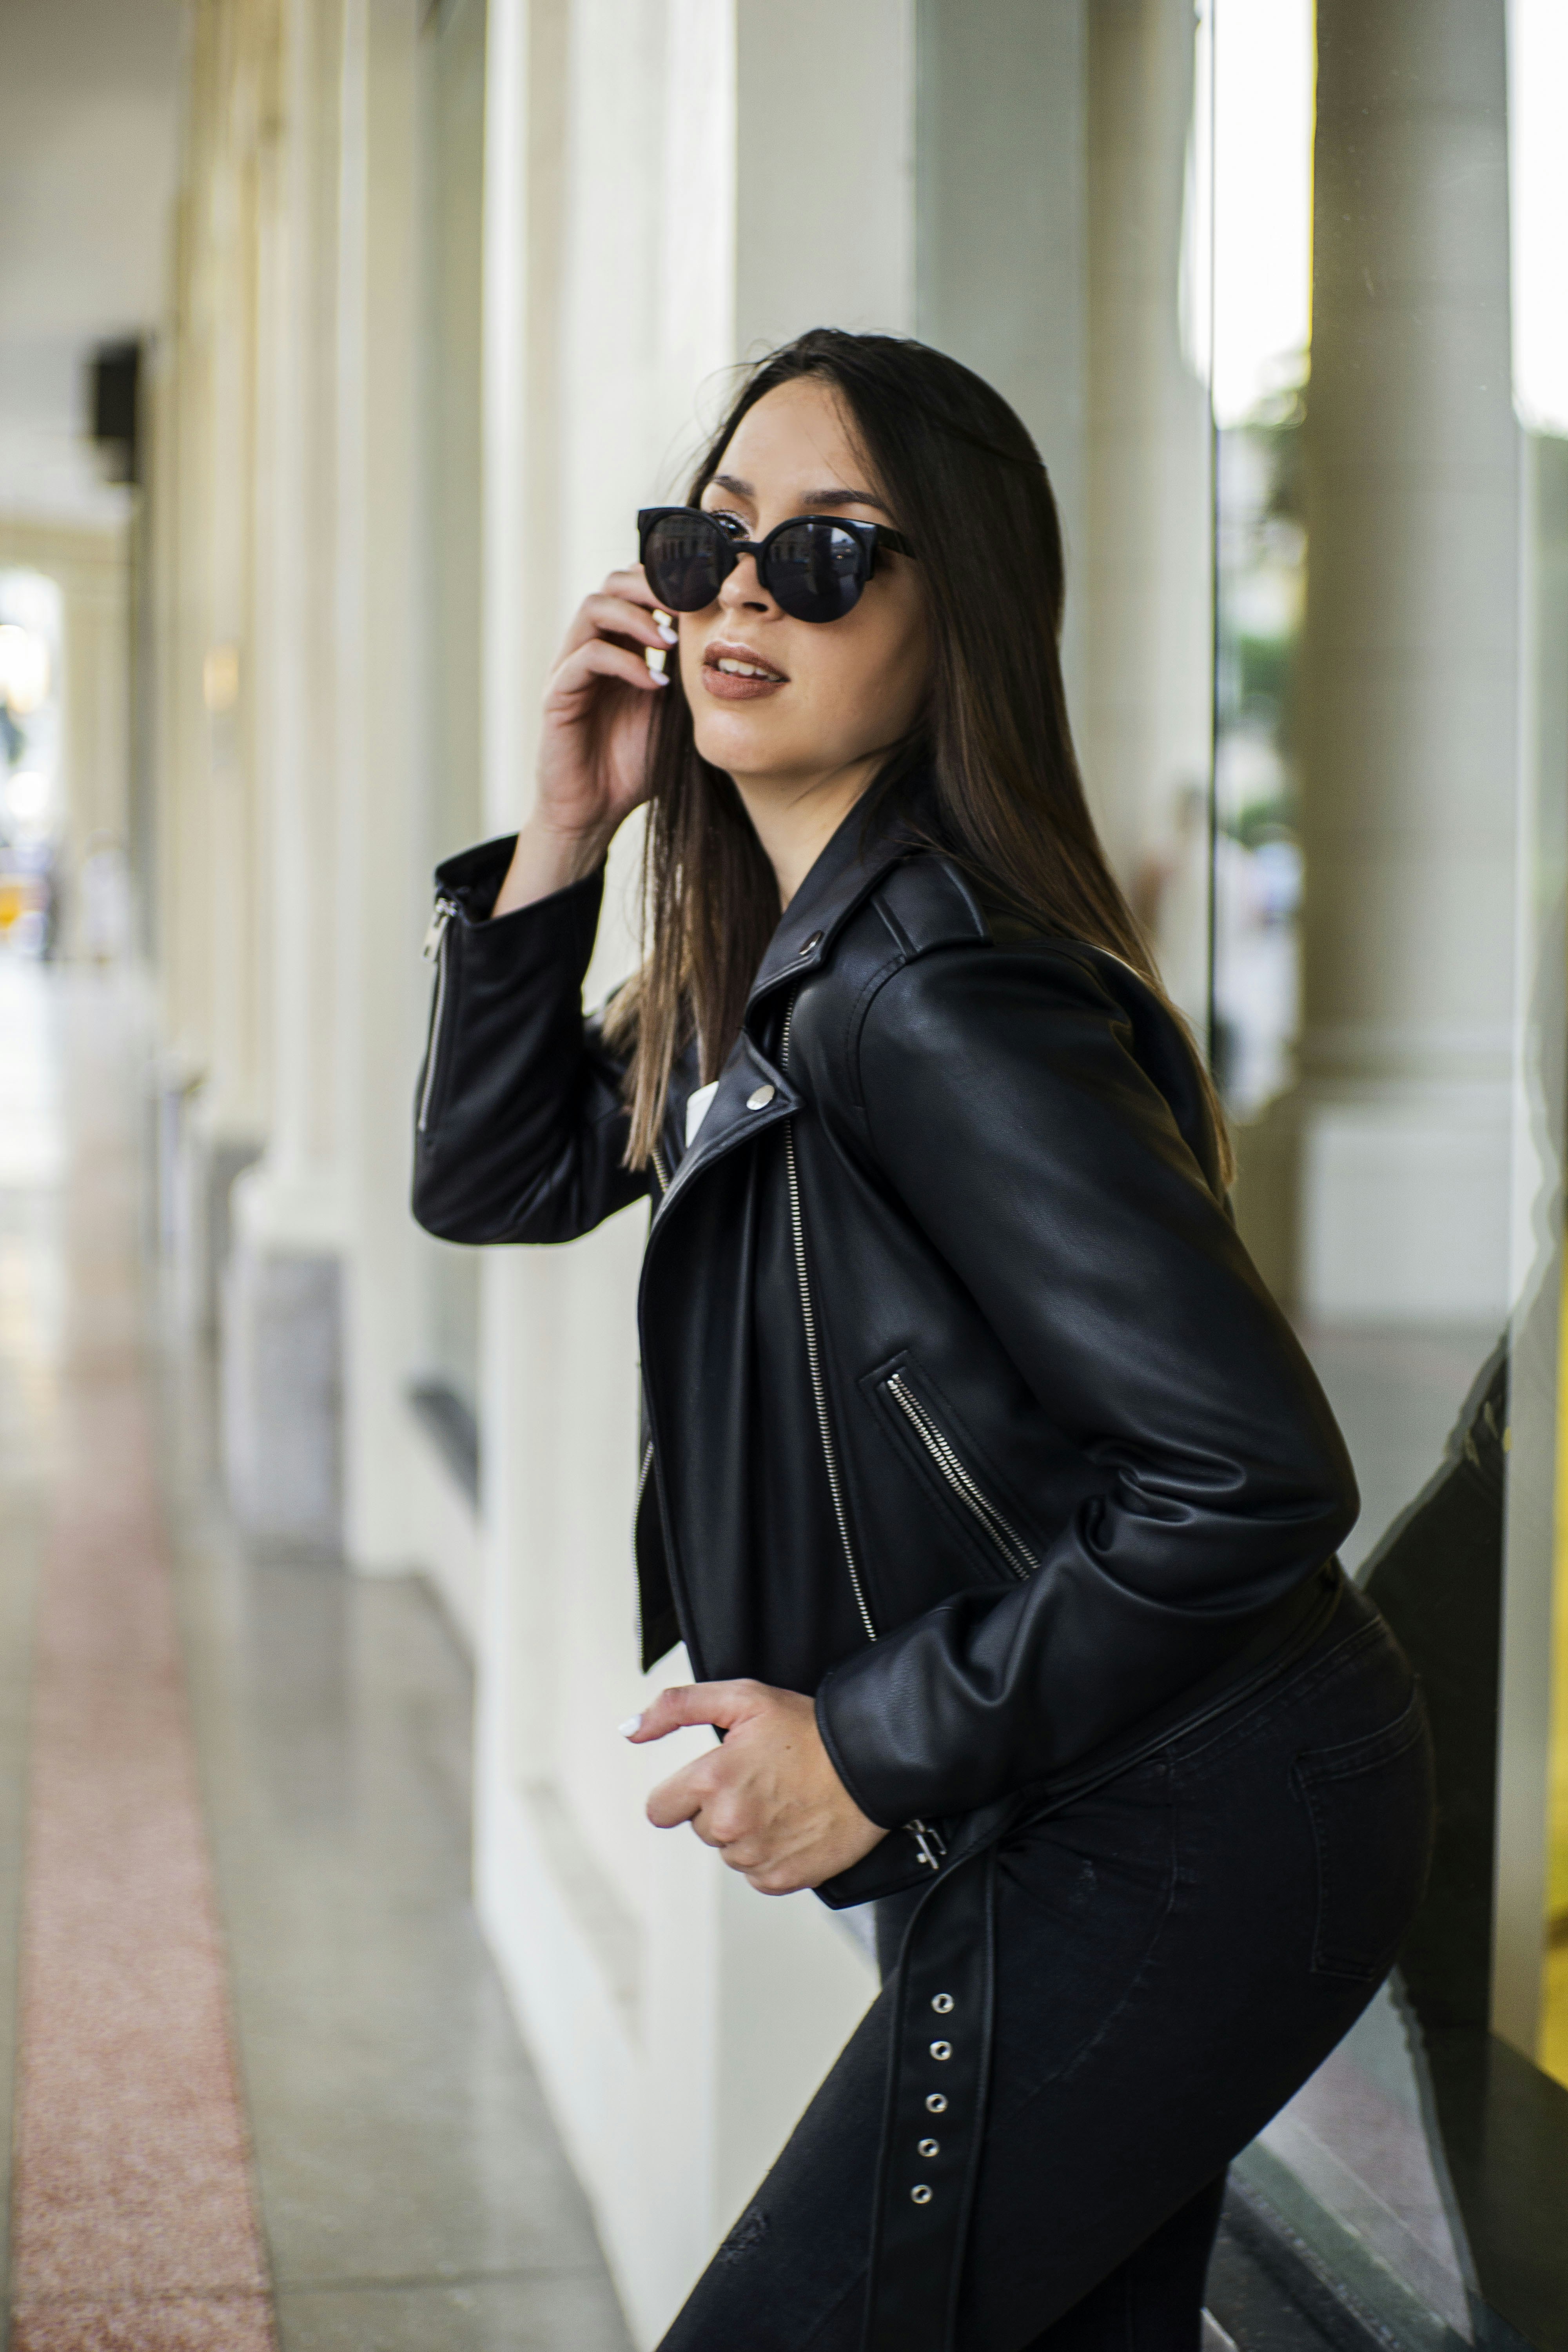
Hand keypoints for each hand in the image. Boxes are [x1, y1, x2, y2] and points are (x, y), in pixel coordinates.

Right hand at [494, 565, 673, 916]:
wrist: (596, 812)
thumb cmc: (635, 765)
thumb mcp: (675, 715)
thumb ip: (690, 680)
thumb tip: (734, 648)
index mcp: (621, 647)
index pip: (637, 590)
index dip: (668, 583)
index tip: (707, 597)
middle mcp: (592, 648)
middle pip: (612, 584)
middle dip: (652, 586)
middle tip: (688, 605)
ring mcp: (571, 668)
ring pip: (593, 607)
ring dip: (637, 617)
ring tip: (671, 641)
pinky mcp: (557, 695)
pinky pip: (585, 658)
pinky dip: (623, 662)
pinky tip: (653, 683)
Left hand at [626, 1680, 887, 1894]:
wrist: (870, 1762)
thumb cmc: (808, 1728)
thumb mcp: (743, 1697)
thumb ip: (678, 1707)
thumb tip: (629, 1728)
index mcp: (711, 1781)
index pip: (660, 1809)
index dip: (683, 1792)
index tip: (712, 1780)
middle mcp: (727, 1824)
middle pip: (698, 1828)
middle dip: (719, 1807)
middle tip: (760, 1781)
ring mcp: (754, 1856)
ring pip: (727, 1851)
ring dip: (745, 1832)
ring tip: (782, 1801)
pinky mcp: (781, 1879)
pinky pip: (755, 1874)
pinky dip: (769, 1854)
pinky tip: (793, 1825)